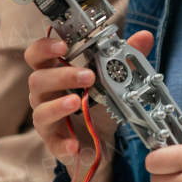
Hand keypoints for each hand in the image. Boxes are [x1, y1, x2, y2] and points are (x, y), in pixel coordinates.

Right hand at [25, 30, 153, 181]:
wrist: (100, 144)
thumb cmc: (96, 109)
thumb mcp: (112, 83)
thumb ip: (123, 59)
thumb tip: (143, 37)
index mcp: (54, 75)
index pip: (37, 57)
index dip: (45, 48)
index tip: (62, 45)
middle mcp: (45, 96)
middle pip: (38, 80)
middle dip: (62, 76)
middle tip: (89, 76)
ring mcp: (47, 121)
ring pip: (40, 110)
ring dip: (58, 105)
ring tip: (76, 102)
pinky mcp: (55, 144)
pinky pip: (54, 144)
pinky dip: (64, 144)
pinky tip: (75, 144)